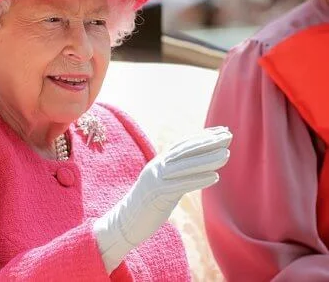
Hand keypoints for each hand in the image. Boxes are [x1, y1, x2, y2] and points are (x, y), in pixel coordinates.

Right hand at [93, 126, 231, 272]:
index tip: (221, 131)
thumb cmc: (147, 206)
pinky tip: (215, 177)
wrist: (124, 222)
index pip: (183, 144)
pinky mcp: (157, 195)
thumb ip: (177, 174)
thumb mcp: (163, 185)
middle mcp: (157, 167)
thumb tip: (198, 168)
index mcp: (159, 163)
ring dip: (207, 159)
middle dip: (208, 142)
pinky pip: (180, 185)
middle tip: (229, 135)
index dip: (202, 136)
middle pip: (185, 151)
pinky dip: (198, 180)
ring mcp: (156, 180)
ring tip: (227, 155)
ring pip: (184, 166)